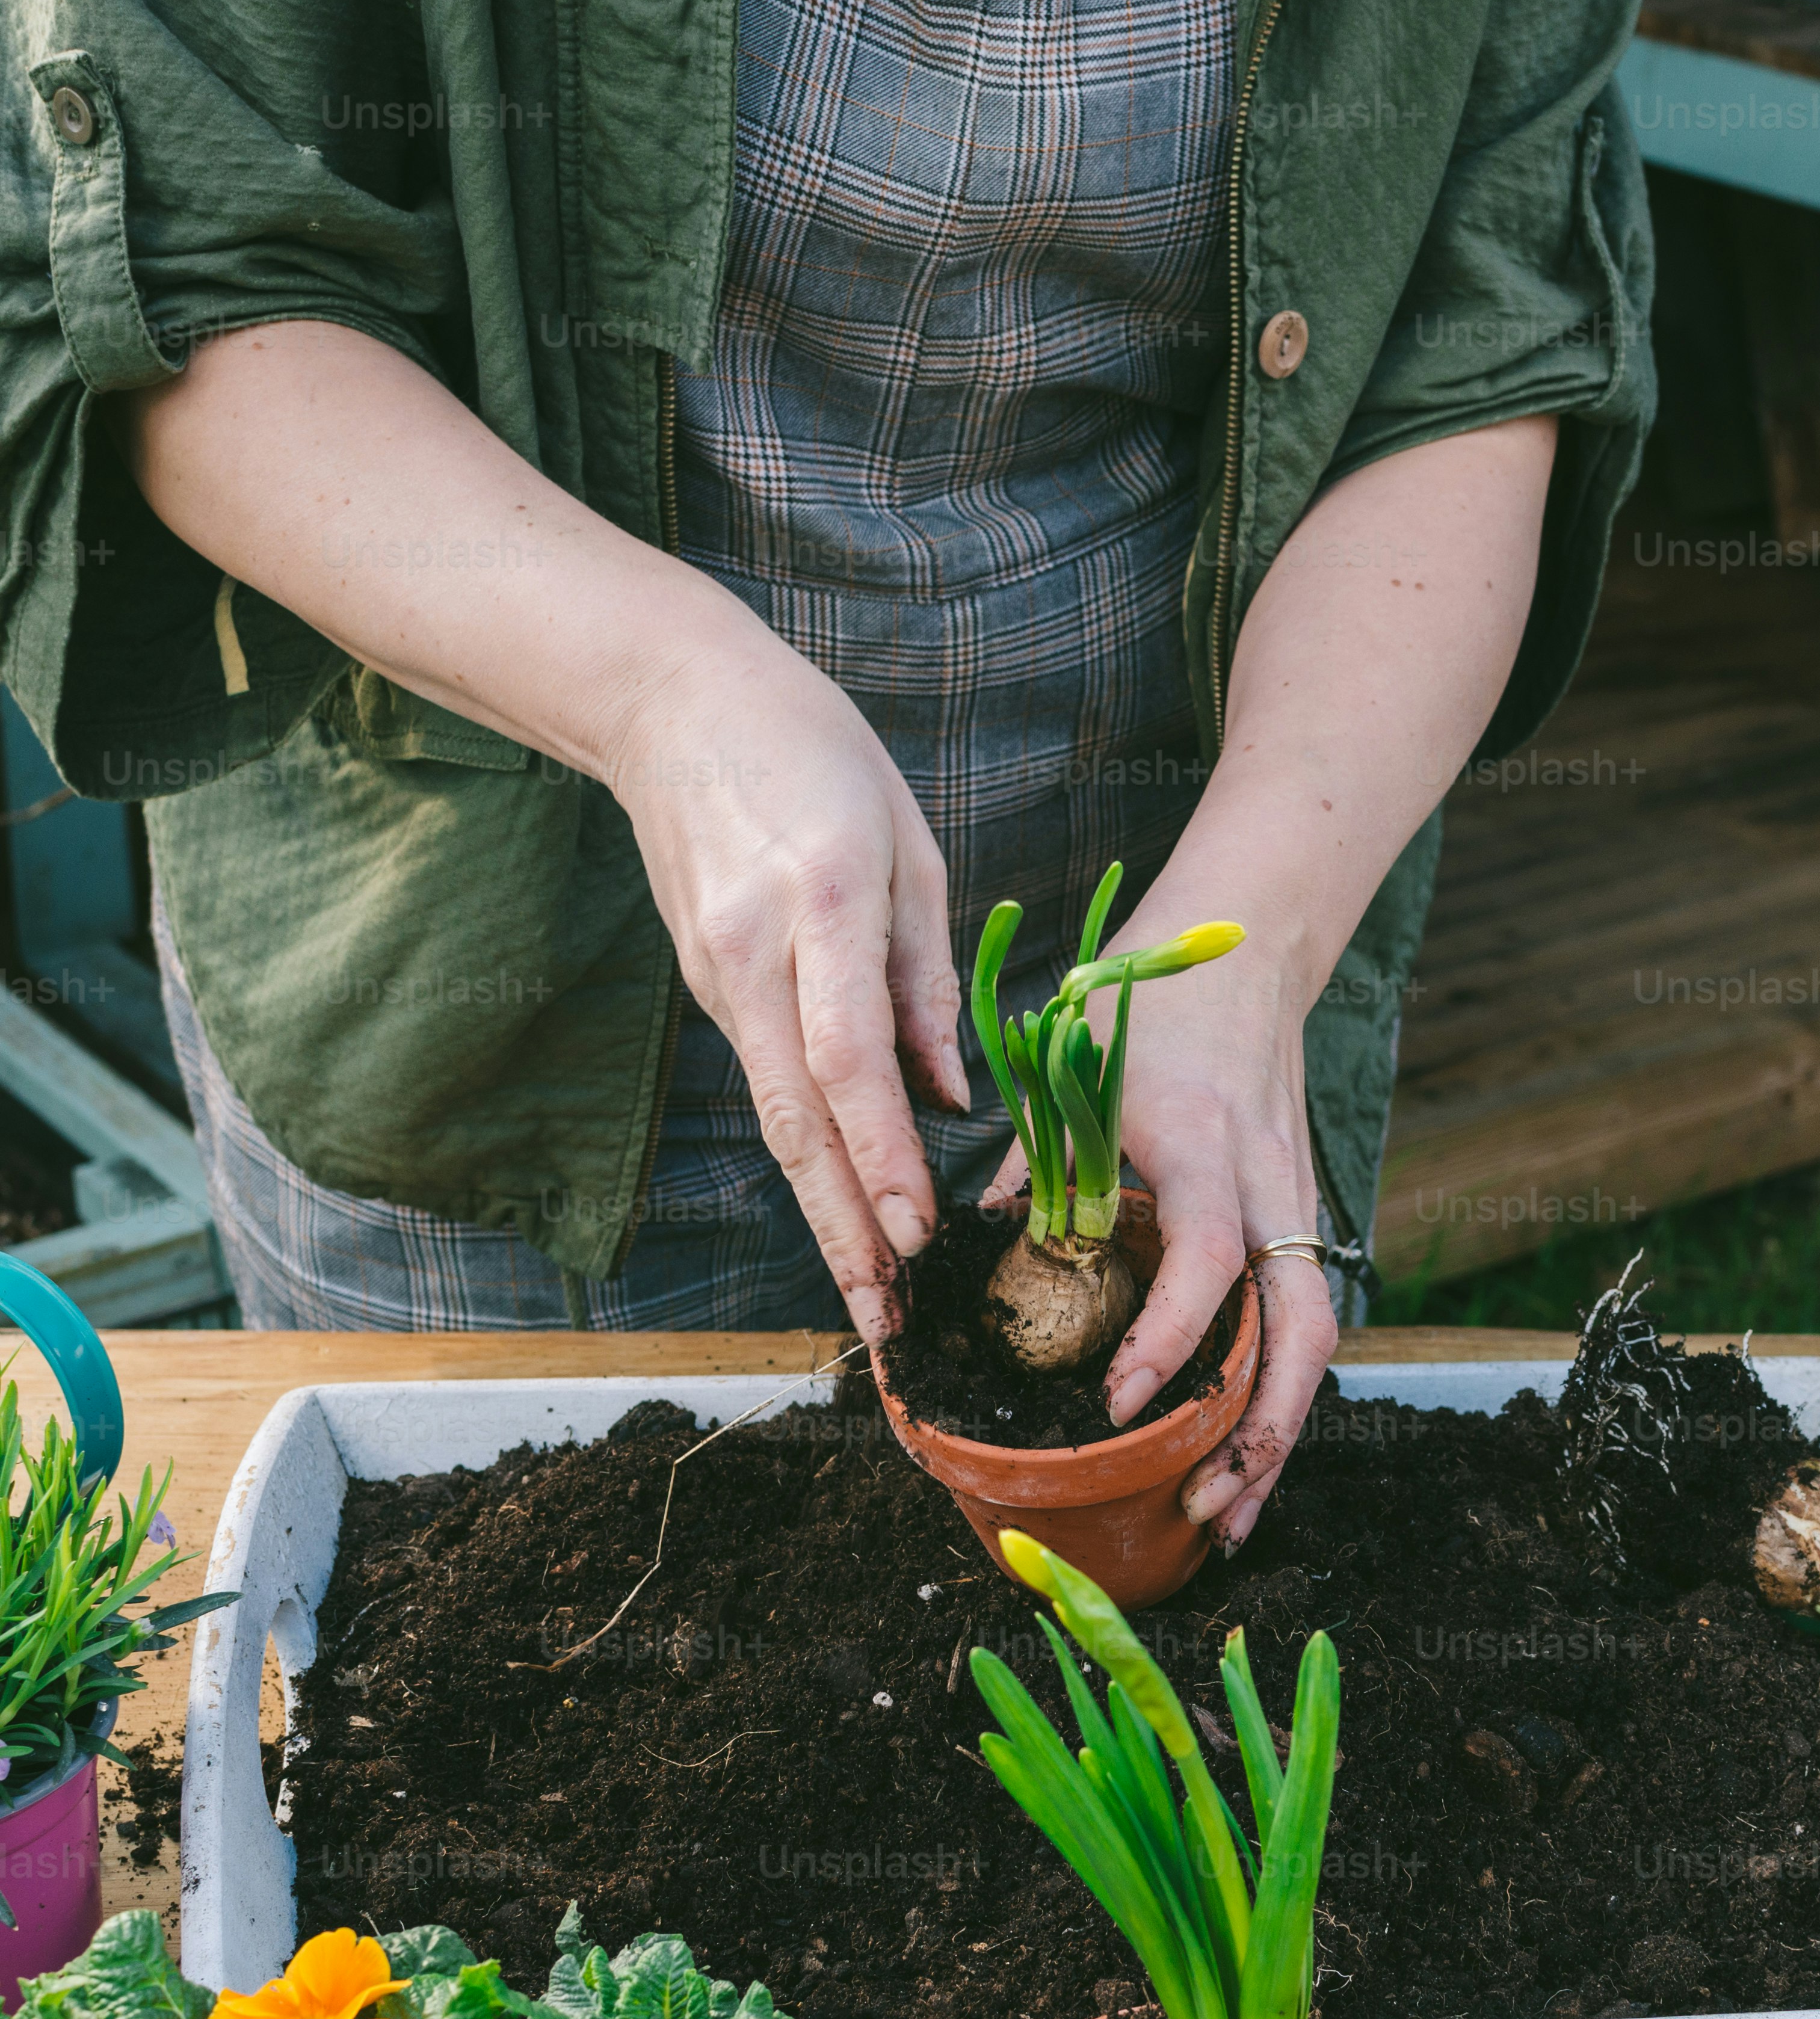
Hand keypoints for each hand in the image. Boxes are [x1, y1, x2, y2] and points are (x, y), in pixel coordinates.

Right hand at [611, 620, 965, 1341]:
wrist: (670, 699)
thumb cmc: (815, 751)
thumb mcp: (909, 841)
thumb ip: (926, 976)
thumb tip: (950, 1096)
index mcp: (826, 902)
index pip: (849, 1058)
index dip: (883, 1157)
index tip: (918, 1236)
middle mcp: (758, 951)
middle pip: (801, 1117)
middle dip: (845, 1229)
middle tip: (884, 1319)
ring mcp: (719, 972)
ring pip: (777, 1116)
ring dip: (824, 1213)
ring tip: (869, 1295)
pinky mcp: (707, 982)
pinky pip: (768, 1081)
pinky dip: (809, 1153)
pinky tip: (845, 1209)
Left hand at [983, 905, 1336, 1551]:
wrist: (1252, 954)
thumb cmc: (1148, 1012)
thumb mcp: (1074, 1076)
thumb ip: (1029, 1173)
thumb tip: (967, 1265)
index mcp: (1206, 1147)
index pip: (1208, 1259)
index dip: (1170, 1338)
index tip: (1116, 1401)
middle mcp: (1272, 1187)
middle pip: (1300, 1329)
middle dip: (1258, 1430)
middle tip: (1204, 1506)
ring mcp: (1299, 1209)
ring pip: (1315, 1342)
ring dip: (1277, 1436)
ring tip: (1232, 1515)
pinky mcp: (1304, 1225)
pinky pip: (1303, 1325)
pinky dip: (1278, 1397)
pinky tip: (1245, 1457)